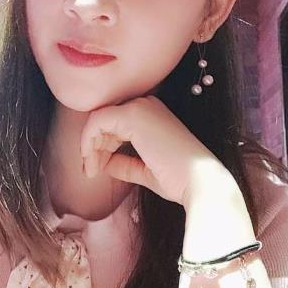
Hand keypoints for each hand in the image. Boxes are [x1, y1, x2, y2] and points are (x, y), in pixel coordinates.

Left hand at [80, 95, 231, 207]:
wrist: (199, 183)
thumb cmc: (178, 179)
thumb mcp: (144, 170)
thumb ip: (124, 163)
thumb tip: (104, 163)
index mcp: (153, 114)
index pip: (115, 123)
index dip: (101, 145)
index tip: (95, 169)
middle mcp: (147, 105)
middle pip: (104, 120)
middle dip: (93, 146)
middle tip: (91, 171)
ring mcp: (140, 107)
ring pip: (97, 120)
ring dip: (89, 146)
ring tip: (91, 170)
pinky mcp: (132, 115)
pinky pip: (96, 121)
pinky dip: (88, 141)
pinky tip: (91, 162)